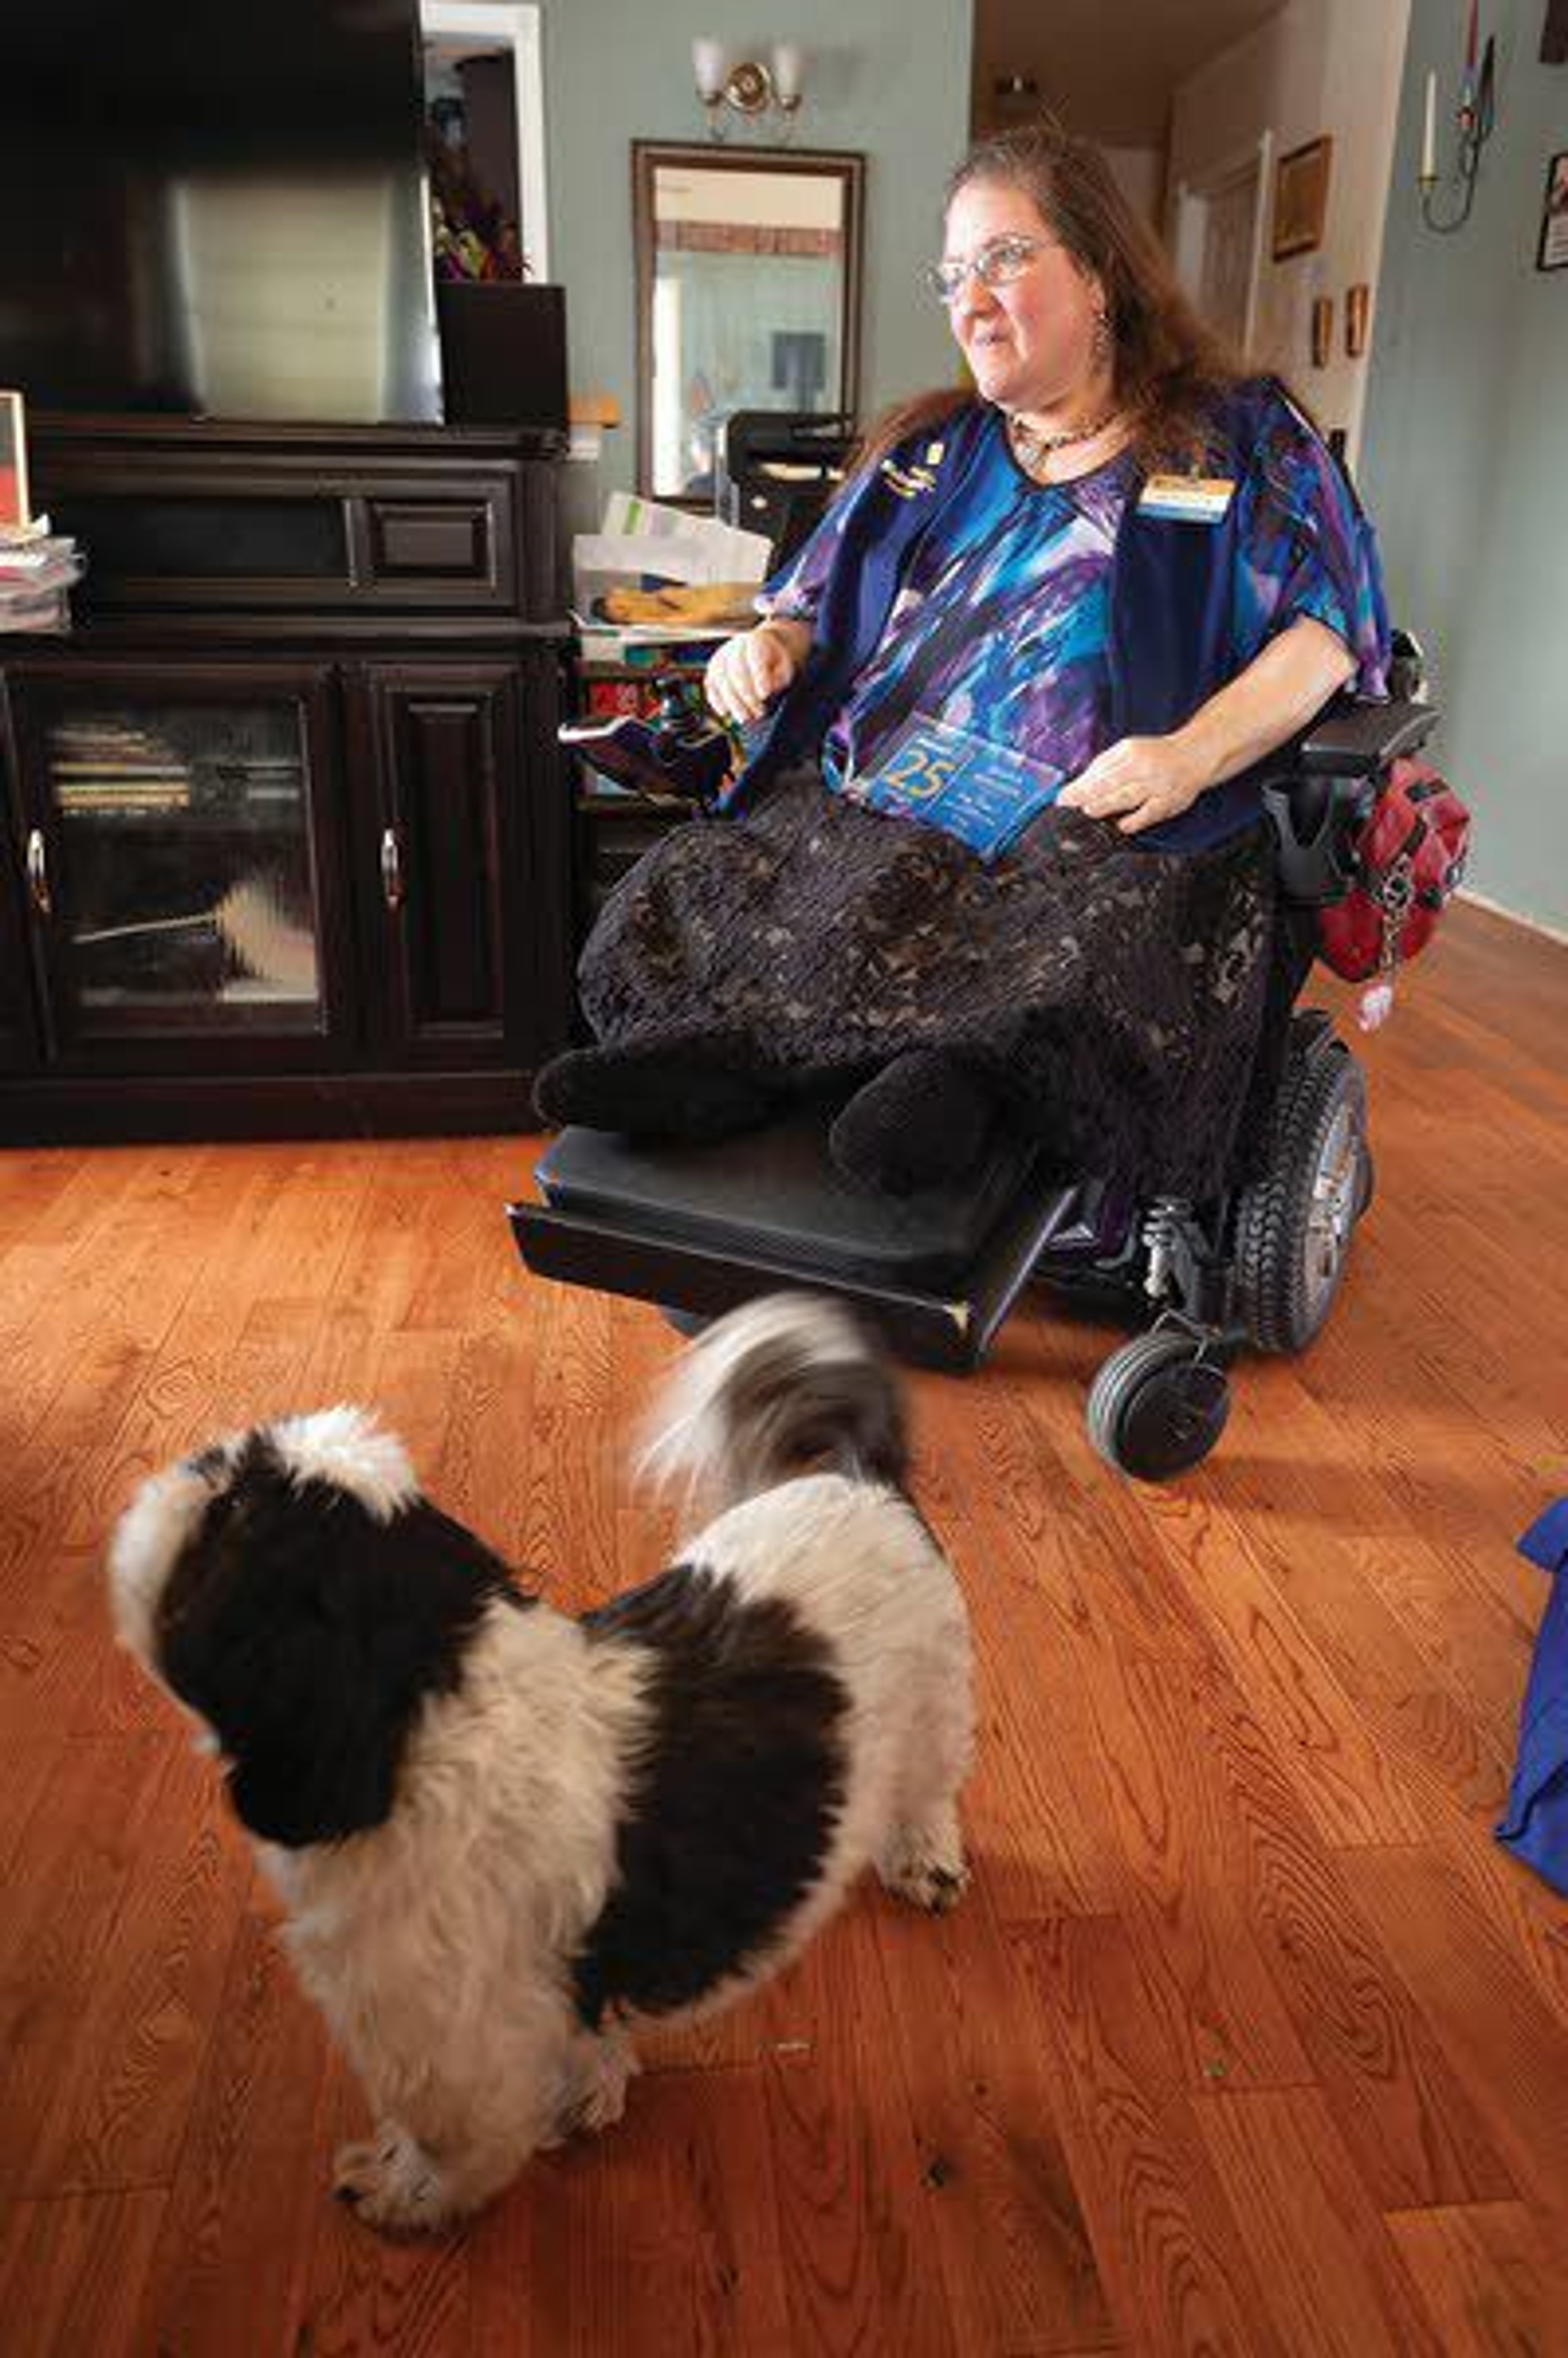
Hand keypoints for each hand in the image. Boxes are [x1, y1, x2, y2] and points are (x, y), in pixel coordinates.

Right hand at [704, 619, 808, 725]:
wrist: (763, 650)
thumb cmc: (776, 662)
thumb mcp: (785, 668)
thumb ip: (778, 679)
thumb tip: (763, 693)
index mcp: (756, 640)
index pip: (755, 657)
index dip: (759, 677)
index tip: (765, 695)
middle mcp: (735, 646)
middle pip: (736, 671)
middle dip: (746, 696)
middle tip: (758, 714)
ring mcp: (721, 657)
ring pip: (721, 679)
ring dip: (732, 702)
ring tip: (745, 718)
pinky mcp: (713, 669)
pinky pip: (710, 684)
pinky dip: (716, 700)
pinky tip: (725, 712)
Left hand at [1057, 733, 1212, 835]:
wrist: (1195, 755)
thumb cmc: (1156, 755)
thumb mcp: (1129, 750)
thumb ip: (1105, 765)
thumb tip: (1080, 782)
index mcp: (1132, 753)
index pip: (1100, 771)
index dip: (1080, 785)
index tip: (1061, 796)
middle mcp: (1145, 768)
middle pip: (1111, 783)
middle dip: (1086, 795)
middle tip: (1067, 803)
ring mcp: (1158, 785)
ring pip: (1129, 797)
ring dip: (1106, 805)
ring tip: (1089, 810)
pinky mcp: (1170, 801)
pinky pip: (1151, 813)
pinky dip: (1136, 820)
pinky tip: (1122, 825)